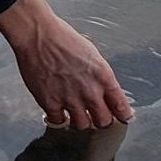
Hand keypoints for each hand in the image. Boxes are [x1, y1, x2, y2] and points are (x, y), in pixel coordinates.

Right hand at [0, 0, 133, 130]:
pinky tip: (58, 110)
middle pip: (104, 122)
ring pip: (83, 125)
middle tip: (94, 113)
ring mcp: (70, 99)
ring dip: (79, 119)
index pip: (121, 107)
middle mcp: (90, 91)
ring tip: (74, 111)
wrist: (37, 34)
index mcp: (103, 76)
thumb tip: (104, 90)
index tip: (122, 117)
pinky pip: (59, 122)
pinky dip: (59, 117)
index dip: (123, 114)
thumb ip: (100, 75)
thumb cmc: (62, 38)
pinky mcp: (51, 103)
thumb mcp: (91, 53)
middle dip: (100, 119)